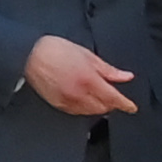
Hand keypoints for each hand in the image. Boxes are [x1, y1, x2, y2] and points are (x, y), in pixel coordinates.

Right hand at [20, 36, 139, 119]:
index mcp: (89, 79)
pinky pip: (76, 112)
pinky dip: (84, 109)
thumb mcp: (87, 55)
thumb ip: (108, 70)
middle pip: (103, 107)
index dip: (125, 104)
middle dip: (111, 104)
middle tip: (113, 96)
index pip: (113, 98)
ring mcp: (67, 101)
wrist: (29, 54)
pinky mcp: (57, 104)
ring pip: (90, 112)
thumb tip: (126, 77)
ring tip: (98, 97)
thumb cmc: (57, 50)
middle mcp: (79, 94)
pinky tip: (84, 100)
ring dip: (98, 107)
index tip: (132, 107)